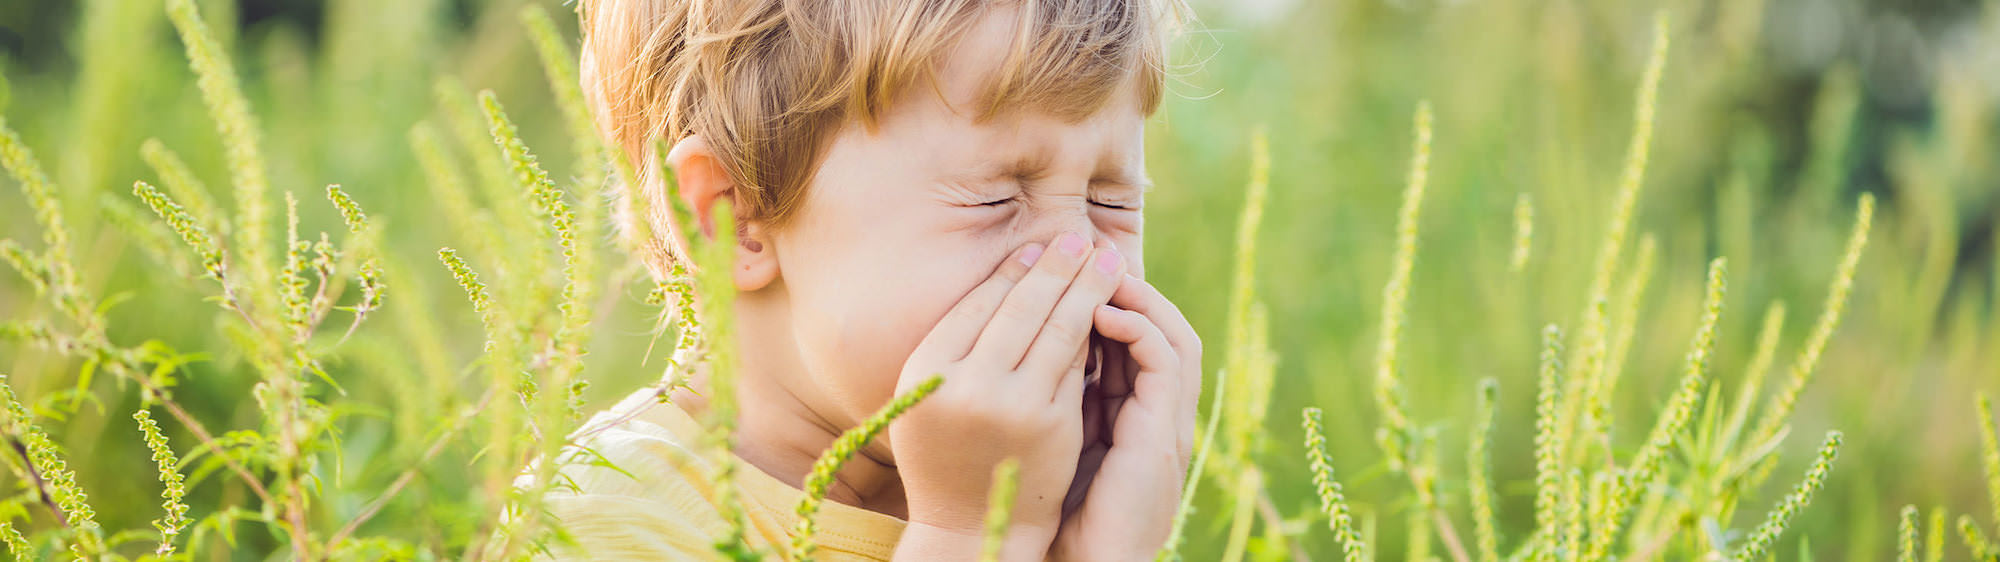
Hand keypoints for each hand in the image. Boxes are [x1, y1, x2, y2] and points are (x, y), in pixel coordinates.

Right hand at [890, 232, 1128, 560]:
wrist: (968, 527)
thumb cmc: (944, 453)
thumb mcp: (926, 396)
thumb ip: (955, 345)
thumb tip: (1011, 274)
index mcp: (926, 370)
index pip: (978, 304)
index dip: (1013, 271)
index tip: (1038, 246)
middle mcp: (967, 383)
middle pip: (1022, 307)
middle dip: (1057, 266)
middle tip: (1080, 237)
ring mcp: (1013, 405)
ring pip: (1058, 329)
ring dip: (1086, 287)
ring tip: (1105, 259)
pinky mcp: (1052, 424)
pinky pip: (1077, 365)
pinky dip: (1094, 332)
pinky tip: (1107, 308)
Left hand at [1051, 273, 1202, 560]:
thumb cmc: (1056, 513)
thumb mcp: (1053, 441)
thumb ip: (1049, 399)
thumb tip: (1012, 351)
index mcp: (1133, 415)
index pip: (1131, 339)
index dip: (1104, 300)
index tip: (1065, 269)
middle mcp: (1156, 415)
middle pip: (1159, 328)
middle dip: (1125, 285)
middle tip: (1086, 249)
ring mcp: (1166, 424)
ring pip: (1172, 335)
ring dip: (1139, 296)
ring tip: (1097, 268)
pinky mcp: (1164, 436)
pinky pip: (1166, 362)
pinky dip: (1139, 328)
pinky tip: (1100, 313)